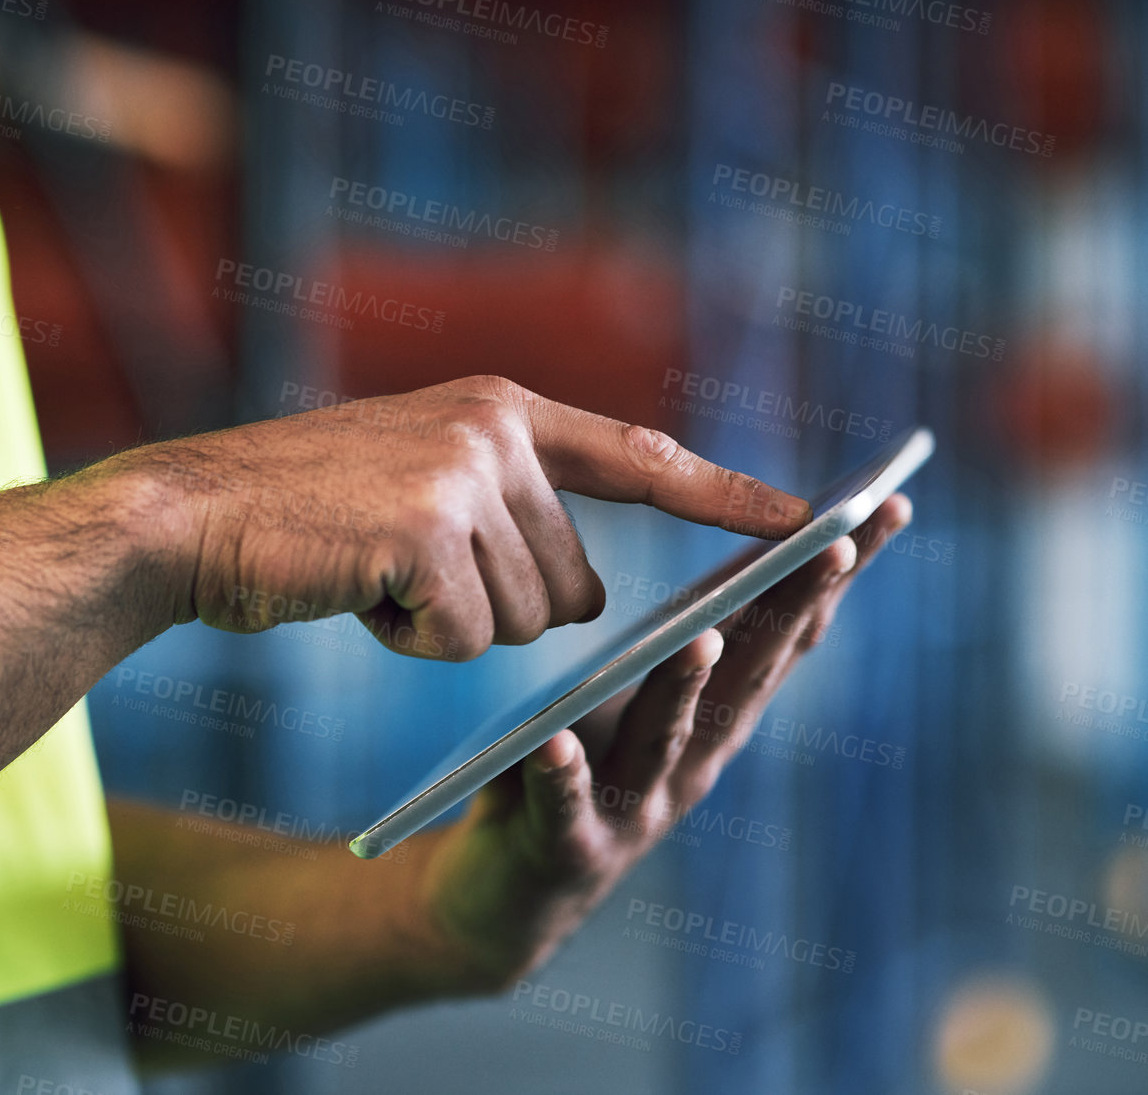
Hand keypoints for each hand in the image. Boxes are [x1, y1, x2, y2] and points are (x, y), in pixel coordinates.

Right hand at [121, 376, 811, 659]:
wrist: (188, 517)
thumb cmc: (299, 517)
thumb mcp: (416, 487)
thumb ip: (508, 512)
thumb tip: (585, 600)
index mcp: (502, 409)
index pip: (640, 457)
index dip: (725, 496)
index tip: (804, 519)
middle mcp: (497, 427)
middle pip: (574, 586)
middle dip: (500, 609)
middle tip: (405, 571)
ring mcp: (464, 473)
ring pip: (523, 621)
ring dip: (448, 625)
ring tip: (371, 572)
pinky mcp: (429, 528)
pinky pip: (467, 640)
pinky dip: (412, 642)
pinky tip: (356, 592)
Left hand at [404, 493, 912, 989]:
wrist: (511, 892)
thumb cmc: (576, 762)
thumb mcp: (634, 690)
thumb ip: (682, 632)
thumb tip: (732, 519)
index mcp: (715, 714)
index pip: (785, 634)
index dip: (833, 573)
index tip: (887, 504)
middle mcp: (693, 761)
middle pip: (748, 678)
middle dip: (792, 610)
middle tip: (832, 543)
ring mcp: (634, 808)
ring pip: (665, 740)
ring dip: (685, 687)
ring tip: (701, 633)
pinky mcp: (567, 846)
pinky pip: (563, 806)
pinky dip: (564, 776)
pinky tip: (557, 742)